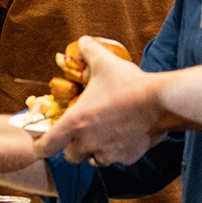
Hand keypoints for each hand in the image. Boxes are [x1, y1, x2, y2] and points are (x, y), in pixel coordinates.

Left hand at [33, 36, 164, 165]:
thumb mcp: (104, 62)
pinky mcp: (127, 158)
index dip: (40, 146)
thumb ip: (88, 51)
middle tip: (79, 133)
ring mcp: (109, 153)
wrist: (161, 103)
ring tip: (102, 134)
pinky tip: (123, 135)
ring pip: (93, 159)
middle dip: (72, 146)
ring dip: (93, 150)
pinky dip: (116, 151)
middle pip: (71, 155)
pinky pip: (115, 159)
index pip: (47, 145)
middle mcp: (89, 142)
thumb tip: (82, 43)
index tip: (40, 145)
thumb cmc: (128, 84)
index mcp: (76, 122)